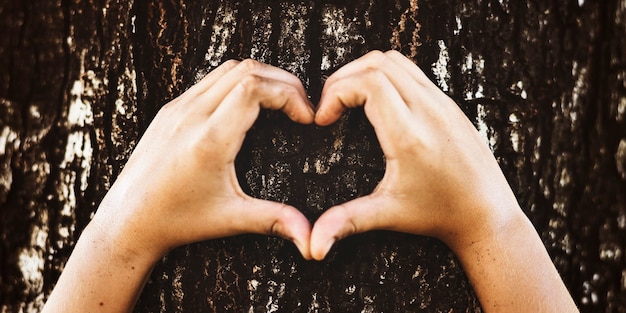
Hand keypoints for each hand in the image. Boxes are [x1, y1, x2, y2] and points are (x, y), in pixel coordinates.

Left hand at [92, 59, 314, 261]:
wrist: (127, 220)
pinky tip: (249, 107)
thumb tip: (311, 238)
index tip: (306, 117)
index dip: (289, 94)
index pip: (255, 88)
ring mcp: (178, 108)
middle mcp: (192, 115)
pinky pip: (209, 80)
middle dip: (283, 82)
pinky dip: (238, 82)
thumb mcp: (231, 219)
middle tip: (301, 106)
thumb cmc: (177, 220)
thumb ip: (274, 220)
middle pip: (247, 69)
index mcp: (210, 139)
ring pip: (228, 69)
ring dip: (261, 78)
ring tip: (281, 103)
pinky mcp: (170, 109)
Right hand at [310, 50, 520, 257]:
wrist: (487, 214)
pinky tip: (376, 104)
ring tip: (349, 101)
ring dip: (364, 72)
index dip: (335, 92)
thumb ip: (346, 222)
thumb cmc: (439, 214)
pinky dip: (385, 75)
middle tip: (330, 107)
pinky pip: (412, 71)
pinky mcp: (449, 104)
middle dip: (342, 79)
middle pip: (376, 63)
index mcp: (409, 134)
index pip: (368, 82)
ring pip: (395, 61)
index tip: (324, 120)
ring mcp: (442, 102)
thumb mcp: (388, 214)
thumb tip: (313, 246)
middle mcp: (428, 110)